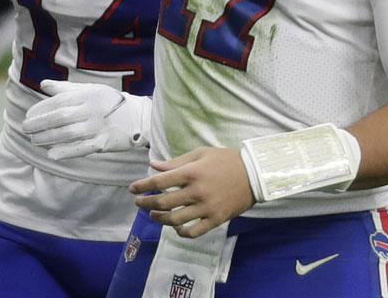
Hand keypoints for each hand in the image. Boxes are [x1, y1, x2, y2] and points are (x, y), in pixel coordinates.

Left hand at [21, 80, 149, 159]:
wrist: (137, 117)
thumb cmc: (109, 102)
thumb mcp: (90, 89)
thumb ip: (65, 88)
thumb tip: (43, 84)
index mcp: (87, 94)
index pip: (59, 102)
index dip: (41, 110)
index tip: (28, 116)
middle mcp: (92, 110)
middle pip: (60, 118)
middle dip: (40, 124)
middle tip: (26, 129)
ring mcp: (99, 127)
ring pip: (68, 134)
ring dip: (48, 139)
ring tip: (34, 141)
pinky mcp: (104, 143)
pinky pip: (82, 149)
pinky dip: (65, 152)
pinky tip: (51, 154)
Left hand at [130, 147, 254, 238]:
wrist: (254, 174)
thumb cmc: (226, 160)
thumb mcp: (201, 154)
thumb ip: (176, 162)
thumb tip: (153, 165)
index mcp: (192, 172)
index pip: (160, 181)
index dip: (143, 186)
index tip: (133, 189)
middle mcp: (197, 191)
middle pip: (164, 202)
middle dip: (146, 203)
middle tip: (138, 203)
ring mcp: (207, 207)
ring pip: (176, 220)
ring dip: (160, 219)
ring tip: (154, 215)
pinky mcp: (216, 219)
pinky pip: (194, 232)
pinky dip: (181, 233)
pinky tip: (175, 228)